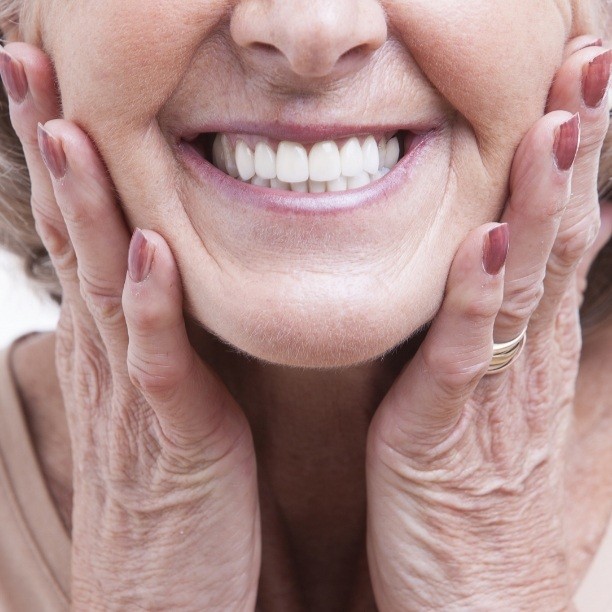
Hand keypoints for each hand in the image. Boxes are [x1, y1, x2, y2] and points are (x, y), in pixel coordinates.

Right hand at [0, 42, 260, 610]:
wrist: (160, 597)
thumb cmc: (171, 496)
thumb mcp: (159, 400)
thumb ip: (156, 340)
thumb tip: (156, 279)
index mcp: (115, 346)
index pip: (83, 234)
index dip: (65, 160)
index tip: (54, 86)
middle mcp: (112, 359)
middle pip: (76, 238)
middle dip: (52, 150)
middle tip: (29, 62)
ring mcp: (135, 399)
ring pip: (104, 286)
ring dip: (86, 207)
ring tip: (70, 127)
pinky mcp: (174, 442)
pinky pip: (159, 364)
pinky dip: (151, 306)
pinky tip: (147, 250)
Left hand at [365, 37, 609, 610]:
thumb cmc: (485, 514)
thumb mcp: (510, 418)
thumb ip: (511, 346)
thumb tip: (519, 276)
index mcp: (537, 354)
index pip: (569, 241)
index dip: (582, 166)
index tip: (586, 91)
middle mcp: (529, 363)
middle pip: (562, 241)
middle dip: (578, 153)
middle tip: (594, 63)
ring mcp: (496, 397)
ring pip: (526, 283)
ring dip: (545, 203)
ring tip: (561, 123)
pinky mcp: (447, 434)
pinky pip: (464, 355)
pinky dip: (477, 298)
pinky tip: (487, 243)